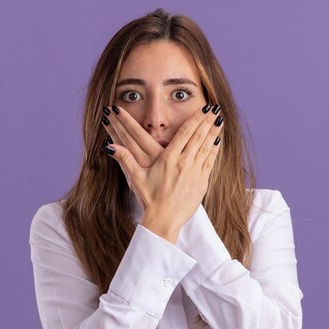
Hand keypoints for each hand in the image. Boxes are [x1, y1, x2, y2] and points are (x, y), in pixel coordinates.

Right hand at [101, 104, 223, 241]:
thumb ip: (124, 159)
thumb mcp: (135, 177)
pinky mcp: (201, 183)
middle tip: (214, 109)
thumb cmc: (149, 199)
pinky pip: (210, 162)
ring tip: (219, 120)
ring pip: (206, 147)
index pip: (185, 133)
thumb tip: (108, 146)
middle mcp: (183, 163)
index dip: (195, 119)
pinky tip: (218, 141)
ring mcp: (194, 173)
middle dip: (207, 121)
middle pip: (198, 137)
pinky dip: (214, 150)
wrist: (163, 220)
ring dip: (213, 133)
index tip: (202, 109)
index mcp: (168, 159)